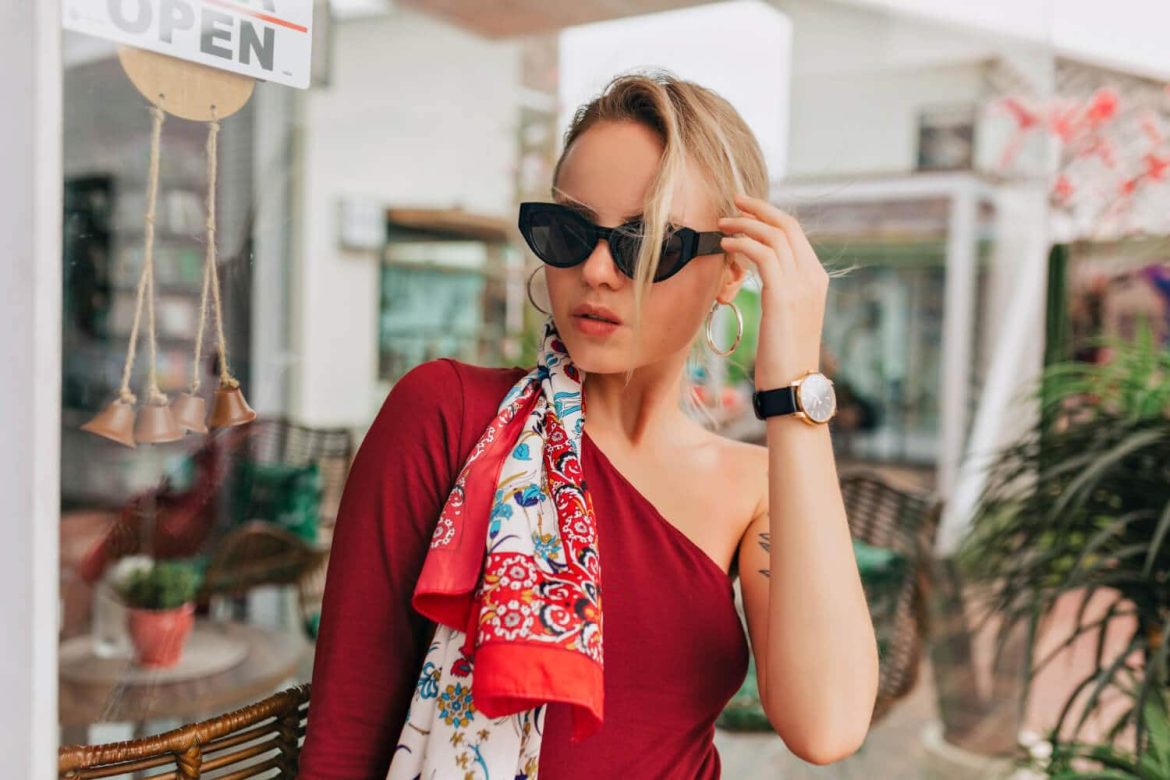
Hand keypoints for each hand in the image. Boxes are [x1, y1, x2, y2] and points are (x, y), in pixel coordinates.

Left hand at [718, 193, 828, 389]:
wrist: (793, 386)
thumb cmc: (784, 358)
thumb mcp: (788, 317)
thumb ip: (782, 291)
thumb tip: (765, 277)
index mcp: (817, 279)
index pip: (796, 234)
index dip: (770, 216)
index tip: (747, 209)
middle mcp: (813, 277)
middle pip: (787, 225)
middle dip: (758, 209)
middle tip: (733, 201)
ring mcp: (801, 285)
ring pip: (773, 235)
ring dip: (744, 225)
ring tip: (722, 225)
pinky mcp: (783, 295)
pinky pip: (761, 254)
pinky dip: (741, 244)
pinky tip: (725, 246)